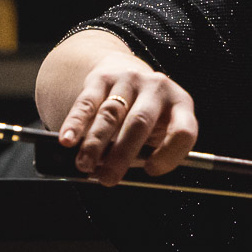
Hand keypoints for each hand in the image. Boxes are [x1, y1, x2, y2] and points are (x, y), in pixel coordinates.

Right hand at [55, 53, 199, 186]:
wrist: (126, 72)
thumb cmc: (146, 116)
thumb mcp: (159, 131)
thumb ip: (146, 153)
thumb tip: (117, 174)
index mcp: (181, 105)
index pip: (184, 130)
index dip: (170, 153)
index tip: (150, 170)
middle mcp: (158, 88)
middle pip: (139, 122)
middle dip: (122, 154)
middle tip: (108, 178)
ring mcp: (130, 79)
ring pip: (111, 113)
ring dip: (95, 143)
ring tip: (85, 165)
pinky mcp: (103, 78)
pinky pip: (87, 103)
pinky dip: (75, 124)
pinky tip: (68, 140)